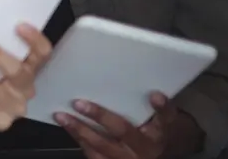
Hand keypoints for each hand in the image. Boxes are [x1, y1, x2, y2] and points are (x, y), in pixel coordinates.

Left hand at [55, 92, 188, 158]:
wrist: (147, 155)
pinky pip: (92, 153)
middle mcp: (144, 146)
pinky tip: (67, 126)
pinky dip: (77, 138)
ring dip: (79, 129)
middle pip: (123, 130)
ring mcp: (126, 157)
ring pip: (101, 144)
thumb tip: (129, 75)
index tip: (155, 95)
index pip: (165, 117)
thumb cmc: (147, 129)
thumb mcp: (154, 117)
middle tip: (80, 103)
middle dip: (100, 116)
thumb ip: (146, 100)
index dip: (161, 107)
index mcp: (158, 131)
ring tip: (62, 115)